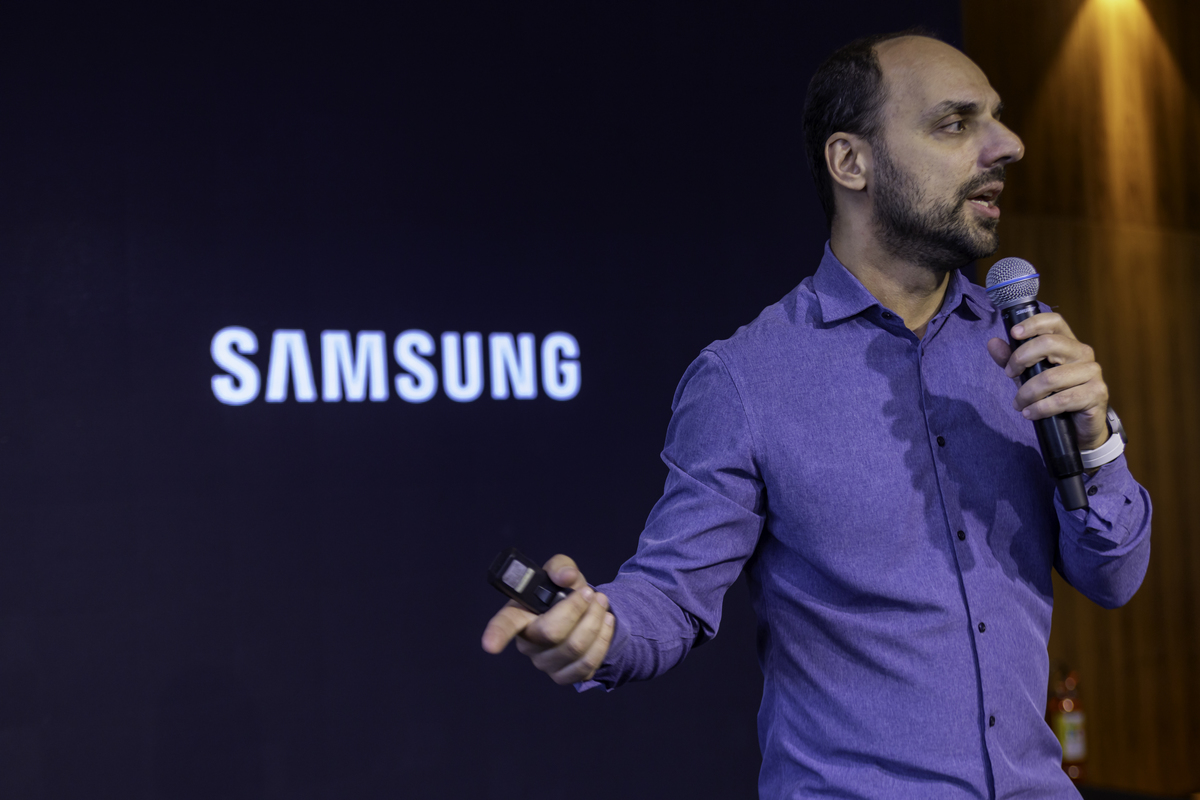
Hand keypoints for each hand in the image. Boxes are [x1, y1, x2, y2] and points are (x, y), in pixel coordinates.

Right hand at [481, 555, 615, 684]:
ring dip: (595, 622)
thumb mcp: (562, 572)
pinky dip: (603, 639)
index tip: (490, 645)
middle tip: (592, 594)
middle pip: (551, 632)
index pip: (504, 625)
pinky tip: (607, 622)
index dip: (497, 634)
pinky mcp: (565, 677)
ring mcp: (545, 664)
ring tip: (602, 603)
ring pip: (574, 648)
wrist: (585, 615)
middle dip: (578, 609)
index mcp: (519, 615)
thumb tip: (566, 576)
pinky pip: (588, 664)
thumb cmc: (564, 593)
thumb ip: (561, 567)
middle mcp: (527, 643)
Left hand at [986, 312, 1108, 450]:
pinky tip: (1030, 413)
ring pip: (1051, 377)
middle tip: (1009, 375)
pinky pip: (1062, 400)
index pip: (1054, 321)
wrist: (1079, 424)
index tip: (1014, 334)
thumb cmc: (1053, 394)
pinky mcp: (1097, 393)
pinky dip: (1040, 408)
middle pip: (1049, 343)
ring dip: (1027, 393)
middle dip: (1021, 359)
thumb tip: (993, 343)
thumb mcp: (1028, 376)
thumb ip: (1011, 360)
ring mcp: (1093, 372)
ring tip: (1019, 404)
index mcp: (1068, 342)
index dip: (1033, 323)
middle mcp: (1083, 353)